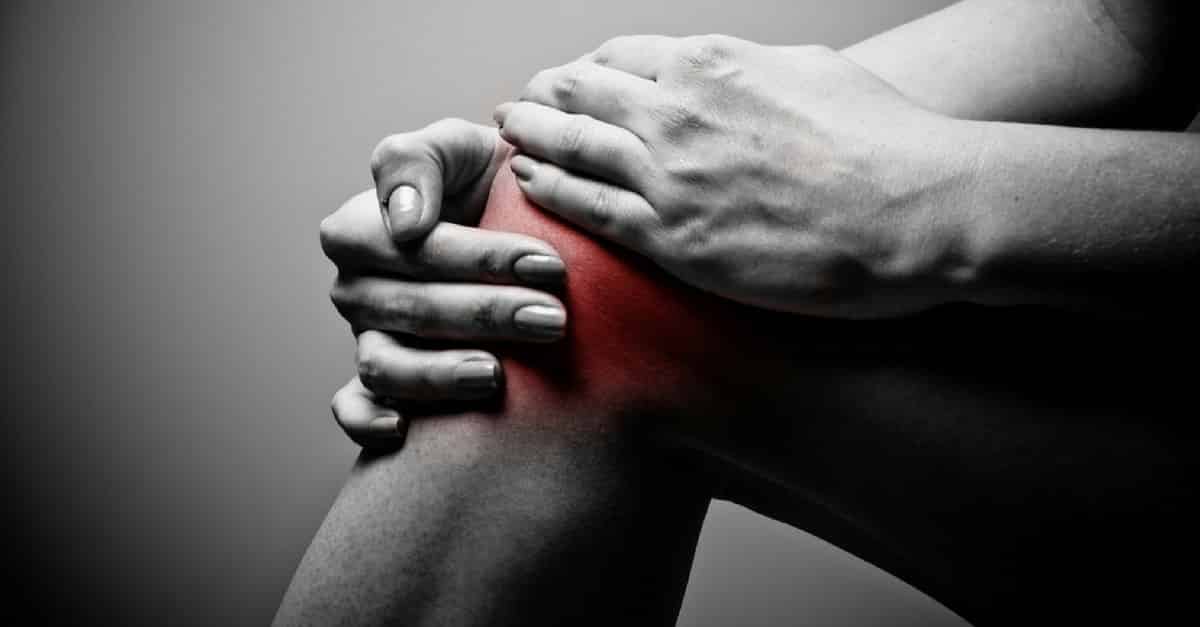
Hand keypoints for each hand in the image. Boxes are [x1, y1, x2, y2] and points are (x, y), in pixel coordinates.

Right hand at [321, 119, 568, 446]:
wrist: (522, 225)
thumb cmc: (486, 179)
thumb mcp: (458, 146)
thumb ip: (417, 160)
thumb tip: (405, 223)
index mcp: (360, 227)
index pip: (410, 249)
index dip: (477, 258)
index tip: (548, 263)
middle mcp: (355, 286)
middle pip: (409, 309)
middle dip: (487, 314)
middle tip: (554, 318)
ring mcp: (366, 337)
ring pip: (385, 364)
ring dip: (440, 373)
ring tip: (498, 374)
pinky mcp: (380, 382)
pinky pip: (354, 407)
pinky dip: (368, 420)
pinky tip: (404, 430)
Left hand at [495, 36, 984, 317]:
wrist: (917, 209)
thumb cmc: (885, 140)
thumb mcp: (814, 72)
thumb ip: (755, 72)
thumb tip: (733, 75)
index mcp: (713, 64)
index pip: (620, 58)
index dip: (586, 70)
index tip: (570, 82)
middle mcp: (677, 111)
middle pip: (581, 94)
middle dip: (544, 96)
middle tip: (518, 104)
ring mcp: (669, 175)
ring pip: (572, 146)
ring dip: (531, 135)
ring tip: (507, 135)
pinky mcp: (674, 239)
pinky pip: (588, 209)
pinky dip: (549, 188)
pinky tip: (527, 181)